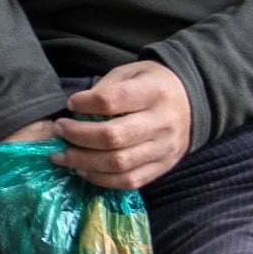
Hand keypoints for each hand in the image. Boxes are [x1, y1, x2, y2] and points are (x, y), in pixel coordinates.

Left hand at [55, 60, 193, 190]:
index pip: (111, 101)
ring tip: (63, 156)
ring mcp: (164, 149)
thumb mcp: (131, 73)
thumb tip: (76, 111)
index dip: (85, 104)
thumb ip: (106, 89)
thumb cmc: (153, 84)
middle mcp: (162, 123)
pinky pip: (129, 181)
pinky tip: (83, 170)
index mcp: (154, 93)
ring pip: (119, 164)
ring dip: (83, 162)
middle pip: (112, 137)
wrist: (193, 102)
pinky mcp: (163, 167)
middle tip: (59, 131)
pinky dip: (101, 179)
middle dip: (77, 136)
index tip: (71, 104)